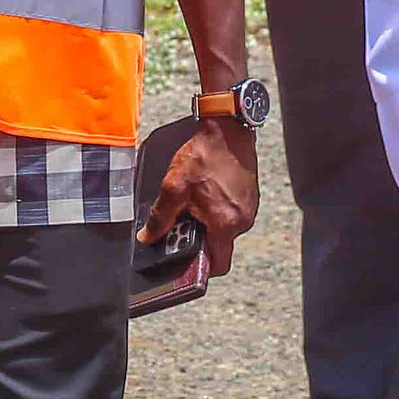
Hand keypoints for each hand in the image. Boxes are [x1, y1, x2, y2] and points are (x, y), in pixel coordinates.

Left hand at [142, 115, 263, 274]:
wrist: (228, 129)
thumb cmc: (205, 155)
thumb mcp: (174, 187)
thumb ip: (159, 216)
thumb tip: (148, 236)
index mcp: (225, 223)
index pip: (218, 265)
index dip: (201, 269)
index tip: (186, 261)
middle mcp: (242, 220)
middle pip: (220, 246)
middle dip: (200, 240)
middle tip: (181, 225)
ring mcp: (249, 209)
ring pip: (225, 229)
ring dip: (208, 223)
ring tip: (192, 203)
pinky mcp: (250, 197)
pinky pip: (231, 214)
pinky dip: (217, 210)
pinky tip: (205, 193)